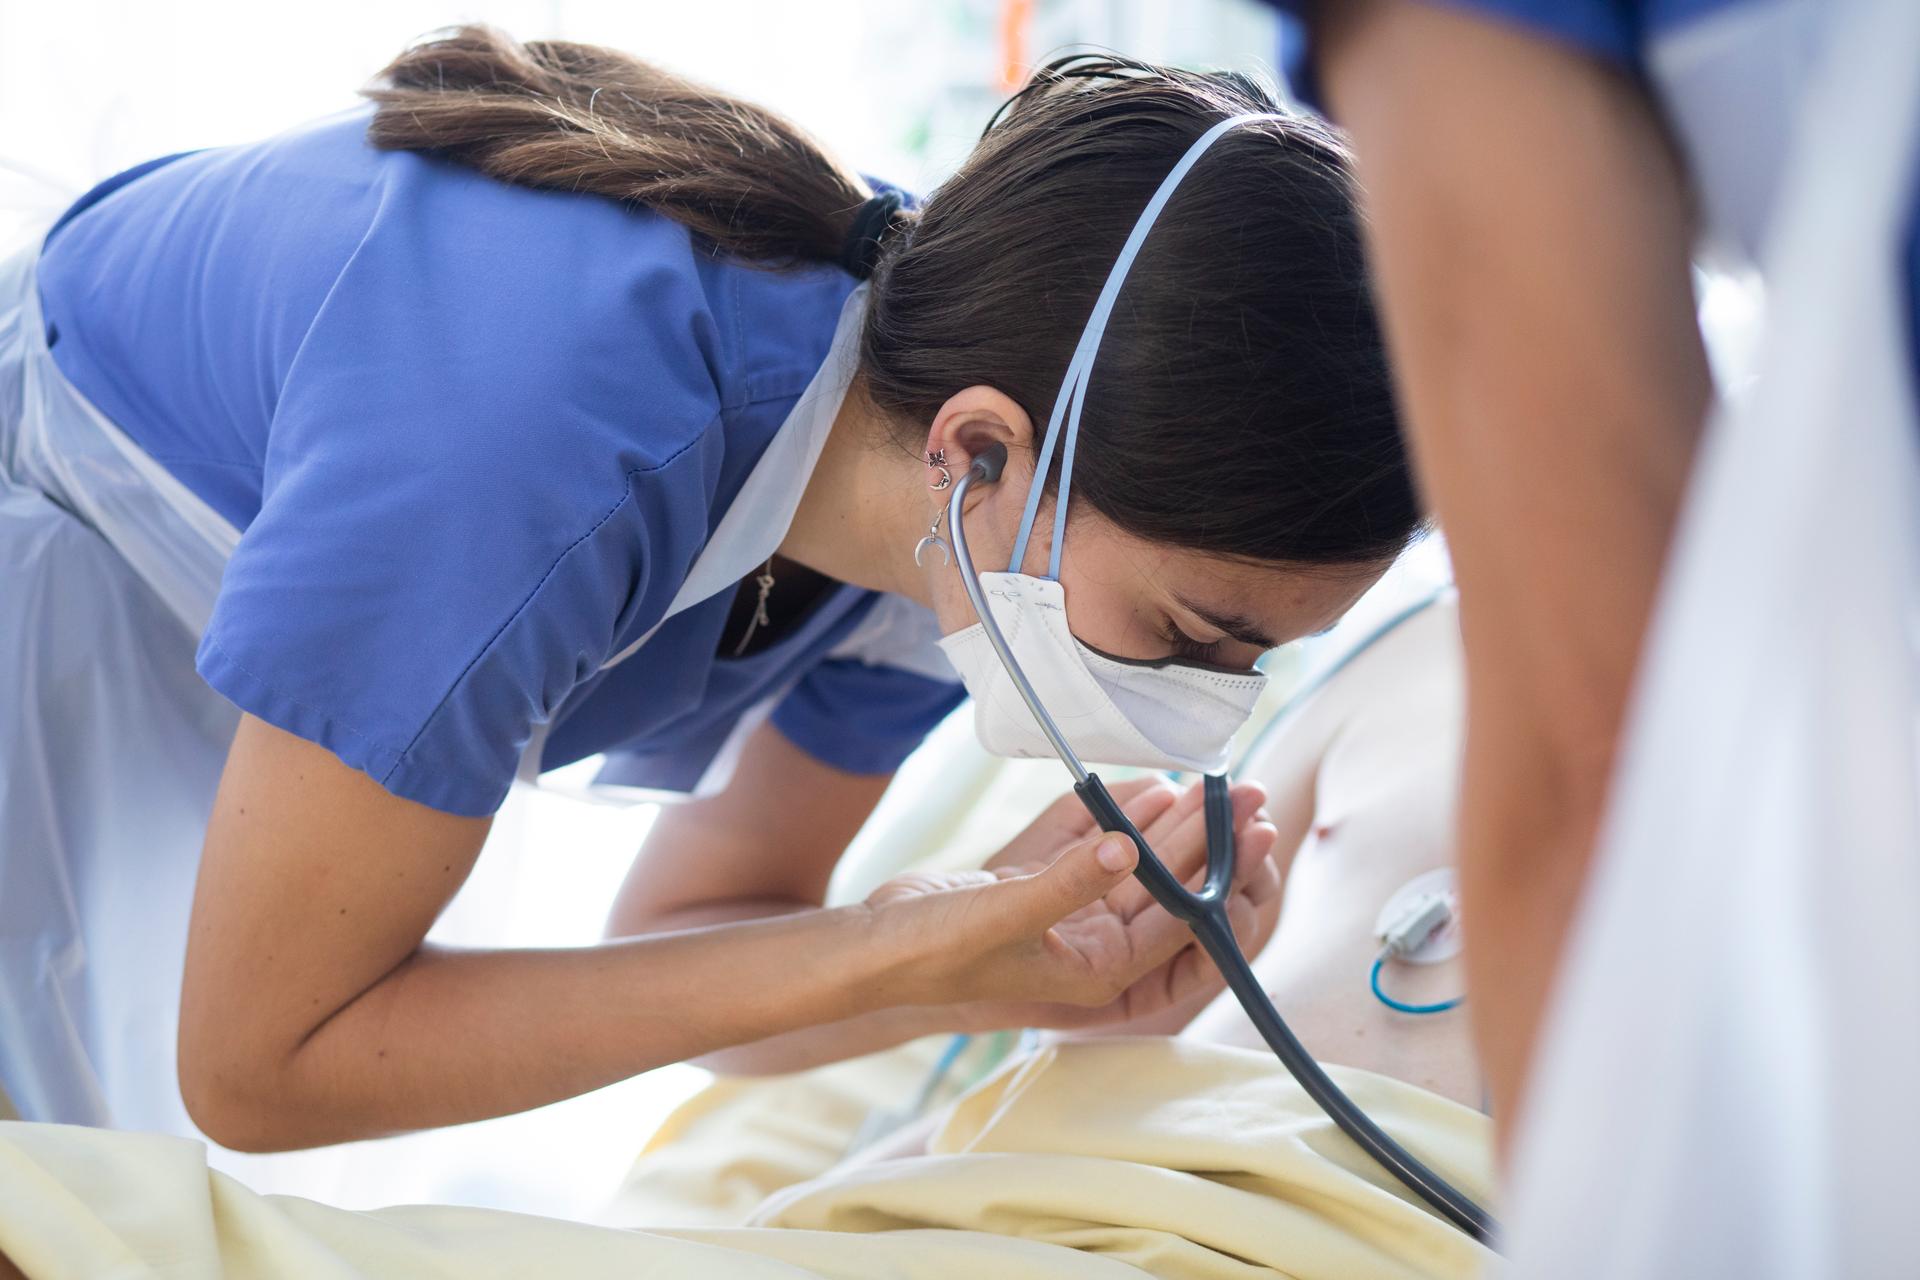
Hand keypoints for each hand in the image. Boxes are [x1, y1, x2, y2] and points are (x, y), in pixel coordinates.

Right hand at [864, 779, 1280, 1028]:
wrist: (869, 950)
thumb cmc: (933, 949)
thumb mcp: (1004, 914)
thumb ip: (1069, 881)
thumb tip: (1131, 846)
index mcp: (1098, 969)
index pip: (1179, 916)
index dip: (1221, 870)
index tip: (1254, 827)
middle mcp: (1092, 945)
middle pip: (1166, 885)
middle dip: (1207, 839)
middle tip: (1248, 792)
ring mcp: (1065, 913)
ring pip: (1134, 862)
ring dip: (1168, 823)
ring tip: (1205, 782)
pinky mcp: (1036, 885)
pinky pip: (1090, 846)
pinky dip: (1117, 815)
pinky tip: (1144, 785)